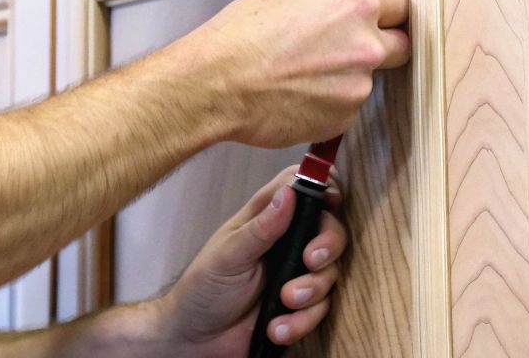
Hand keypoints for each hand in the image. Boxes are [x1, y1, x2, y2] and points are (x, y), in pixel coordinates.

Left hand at [145, 165, 347, 356]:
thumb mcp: (228, 255)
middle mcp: (288, 242)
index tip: (331, 201)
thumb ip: (260, 227)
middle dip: (328, 244)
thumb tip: (289, 192)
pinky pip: (321, 309)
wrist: (196, 340)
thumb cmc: (203, 288)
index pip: (303, 188)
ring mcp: (297, 275)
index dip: (323, 187)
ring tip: (284, 301)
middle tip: (311, 260)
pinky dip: (302, 320)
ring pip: (330, 272)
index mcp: (267, 219)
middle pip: (330, 229)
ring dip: (312, 290)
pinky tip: (276, 328)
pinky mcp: (301, 308)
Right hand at [176, 0, 409, 148]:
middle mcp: (366, 46)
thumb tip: (345, 11)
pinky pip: (346, 108)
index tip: (384, 20)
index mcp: (355, 5)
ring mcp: (357, 87)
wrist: (217, 83)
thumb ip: (333, 3)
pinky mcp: (343, 119)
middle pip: (401, 46)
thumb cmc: (242, 35)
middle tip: (348, 50)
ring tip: (302, 77)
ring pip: (367, 80)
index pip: (402, 6)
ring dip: (346, 79)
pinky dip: (328, 104)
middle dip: (381, 47)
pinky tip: (296, 96)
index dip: (390, 14)